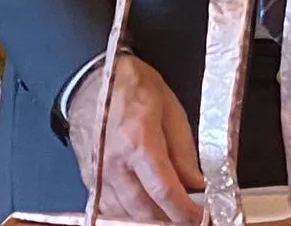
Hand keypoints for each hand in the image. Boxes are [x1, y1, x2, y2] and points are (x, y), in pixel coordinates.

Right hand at [65, 54, 202, 223]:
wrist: (89, 79)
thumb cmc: (128, 87)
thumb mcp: (170, 109)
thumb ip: (184, 150)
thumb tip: (196, 181)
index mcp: (138, 141)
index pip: (164, 191)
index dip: (186, 211)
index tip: (201, 216)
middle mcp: (114, 163)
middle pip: (144, 211)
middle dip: (170, 220)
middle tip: (189, 218)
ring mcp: (98, 174)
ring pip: (124, 215)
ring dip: (149, 220)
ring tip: (170, 215)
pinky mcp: (89, 179)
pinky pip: (108, 209)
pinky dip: (128, 215)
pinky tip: (143, 212)